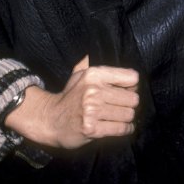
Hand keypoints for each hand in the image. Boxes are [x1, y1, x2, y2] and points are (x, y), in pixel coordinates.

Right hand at [5, 55, 138, 148]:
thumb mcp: (79, 75)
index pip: (132, 77)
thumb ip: (95, 65)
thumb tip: (103, 54)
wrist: (50, 120)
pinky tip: (122, 127)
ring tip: (120, 117)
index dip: (133, 85)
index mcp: (94, 74)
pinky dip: (126, 129)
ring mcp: (92, 111)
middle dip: (130, 104)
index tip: (128, 90)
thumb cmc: (70, 96)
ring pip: (128, 114)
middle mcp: (93, 91)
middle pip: (133, 98)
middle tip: (122, 106)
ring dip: (127, 118)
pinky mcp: (92, 129)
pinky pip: (121, 129)